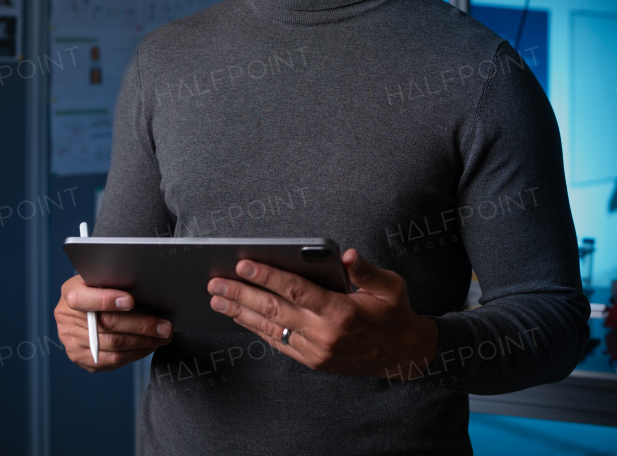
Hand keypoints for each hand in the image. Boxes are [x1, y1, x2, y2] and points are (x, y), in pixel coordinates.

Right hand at [54, 274, 172, 371]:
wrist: (84, 306)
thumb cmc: (100, 288)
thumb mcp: (102, 277)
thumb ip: (115, 281)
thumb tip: (146, 288)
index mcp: (70, 292)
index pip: (83, 299)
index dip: (106, 300)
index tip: (130, 301)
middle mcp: (66, 319)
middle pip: (107, 325)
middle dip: (141, 326)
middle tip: (164, 326)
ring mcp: (72, 341)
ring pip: (113, 346)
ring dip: (143, 342)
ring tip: (162, 336)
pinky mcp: (81, 358)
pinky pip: (112, 361)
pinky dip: (135, 354)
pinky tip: (149, 346)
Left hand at [206, 248, 439, 378]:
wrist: (402, 355)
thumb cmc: (394, 313)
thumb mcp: (390, 286)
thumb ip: (366, 271)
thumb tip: (346, 255)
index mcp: (341, 311)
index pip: (296, 290)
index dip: (268, 276)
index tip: (243, 265)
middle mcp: (324, 334)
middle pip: (274, 311)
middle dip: (241, 295)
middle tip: (214, 283)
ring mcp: (316, 351)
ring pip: (271, 329)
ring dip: (241, 313)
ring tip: (217, 300)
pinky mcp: (312, 361)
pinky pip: (279, 343)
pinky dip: (257, 329)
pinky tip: (240, 316)